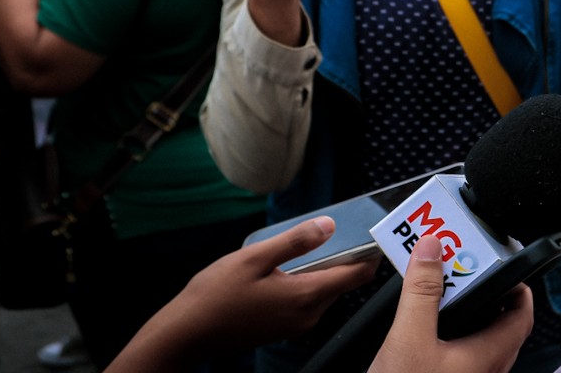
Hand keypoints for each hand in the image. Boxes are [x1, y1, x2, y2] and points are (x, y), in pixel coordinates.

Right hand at [107, 217, 377, 372]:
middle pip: (343, 283)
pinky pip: (310, 301)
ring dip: (327, 269)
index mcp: (305, 296)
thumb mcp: (254, 258)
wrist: (186, 335)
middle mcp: (308, 315)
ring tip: (315, 243)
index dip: (370, 253)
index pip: (356, 275)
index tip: (374, 232)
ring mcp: (296, 325)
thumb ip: (294, 241)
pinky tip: (292, 267)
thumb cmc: (215, 295)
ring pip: (326, 292)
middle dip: (348, 257)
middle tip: (345, 228)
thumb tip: (329, 225)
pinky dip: (311, 282)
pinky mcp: (284, 328)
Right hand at [369, 235, 532, 372]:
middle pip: (500, 325)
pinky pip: (460, 358)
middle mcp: (486, 372)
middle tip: (461, 271)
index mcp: (489, 356)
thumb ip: (422, 292)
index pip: (523, 313)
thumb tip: (432, 248)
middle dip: (483, 294)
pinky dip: (448, 337)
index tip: (500, 263)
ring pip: (479, 342)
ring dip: (462, 316)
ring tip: (437, 294)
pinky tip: (422, 331)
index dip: (517, 285)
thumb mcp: (409, 338)